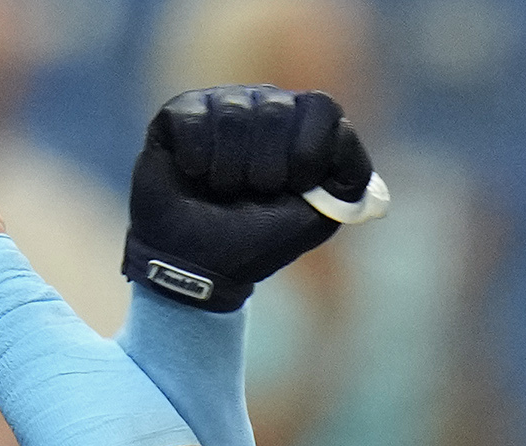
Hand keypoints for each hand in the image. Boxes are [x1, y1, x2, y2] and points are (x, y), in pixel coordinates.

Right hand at [124, 85, 377, 311]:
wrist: (196, 264)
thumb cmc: (257, 240)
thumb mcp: (316, 218)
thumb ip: (346, 179)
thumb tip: (344, 134)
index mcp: (304, 126)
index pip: (323, 108)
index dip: (309, 151)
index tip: (296, 185)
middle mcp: (265, 104)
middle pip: (277, 110)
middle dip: (267, 169)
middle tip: (254, 192)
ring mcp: (222, 102)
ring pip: (233, 116)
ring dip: (229, 172)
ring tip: (222, 190)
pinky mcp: (180, 111)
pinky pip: (193, 121)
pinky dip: (196, 162)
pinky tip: (194, 175)